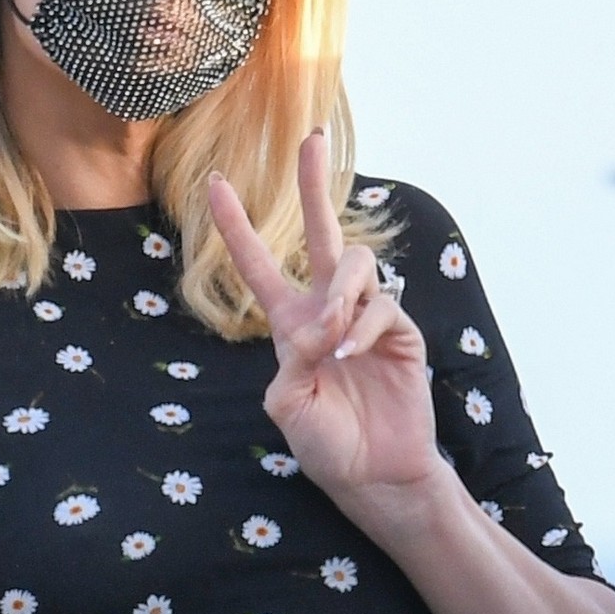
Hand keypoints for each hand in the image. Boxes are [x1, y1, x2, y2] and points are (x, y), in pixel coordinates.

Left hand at [208, 131, 443, 521]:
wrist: (374, 475)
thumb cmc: (326, 445)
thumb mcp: (287, 407)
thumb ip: (292, 362)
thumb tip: (321, 326)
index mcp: (291, 326)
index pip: (259, 266)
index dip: (236, 225)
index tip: (214, 182)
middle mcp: (328, 311)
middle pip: (322, 232)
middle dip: (314, 183)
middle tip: (312, 137)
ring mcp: (366, 317)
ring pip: (354, 264)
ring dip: (340, 294)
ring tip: (334, 340)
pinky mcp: (401, 331)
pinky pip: (381, 306)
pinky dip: (362, 327)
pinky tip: (351, 356)